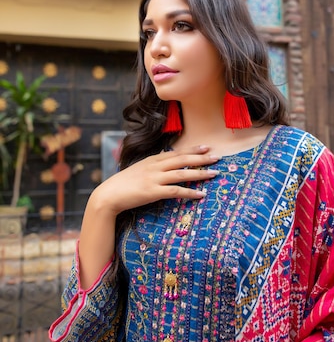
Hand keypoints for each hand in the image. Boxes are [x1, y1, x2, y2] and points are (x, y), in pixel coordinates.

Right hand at [91, 145, 219, 214]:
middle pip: (182, 159)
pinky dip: (190, 192)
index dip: (192, 149)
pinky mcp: (153, 192)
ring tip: (214, 173)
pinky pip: (175, 191)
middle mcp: (155, 166)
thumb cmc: (124, 184)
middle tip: (217, 156)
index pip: (176, 152)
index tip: (206, 146)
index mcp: (152, 160)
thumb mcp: (139, 170)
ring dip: (200, 173)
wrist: (109, 195)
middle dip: (201, 157)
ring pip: (182, 173)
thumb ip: (153, 167)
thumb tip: (166, 165)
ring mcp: (154, 178)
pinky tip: (201, 194)